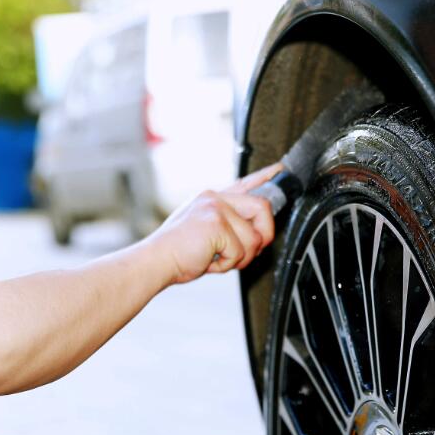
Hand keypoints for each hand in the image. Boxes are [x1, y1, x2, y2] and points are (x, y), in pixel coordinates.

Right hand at [149, 163, 281, 283]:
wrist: (154, 261)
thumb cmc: (176, 252)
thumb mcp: (203, 233)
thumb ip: (227, 227)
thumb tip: (255, 235)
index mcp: (211, 199)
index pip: (243, 183)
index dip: (264, 176)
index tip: (280, 168)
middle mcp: (215, 198)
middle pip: (262, 207)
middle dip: (263, 236)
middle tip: (246, 253)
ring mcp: (216, 208)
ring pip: (254, 238)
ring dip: (239, 258)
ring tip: (216, 259)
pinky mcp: (216, 223)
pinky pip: (240, 252)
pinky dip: (227, 265)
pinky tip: (208, 261)